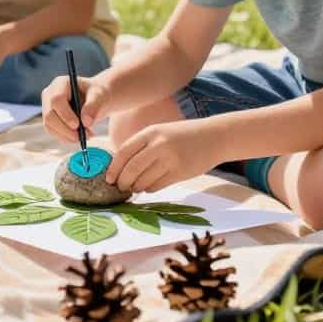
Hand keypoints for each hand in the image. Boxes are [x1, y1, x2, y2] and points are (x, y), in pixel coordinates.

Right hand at [41, 75, 110, 142]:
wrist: (96, 100)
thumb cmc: (98, 94)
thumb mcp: (100, 96)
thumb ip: (93, 106)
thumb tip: (85, 122)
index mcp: (60, 84)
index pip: (56, 100)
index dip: (65, 114)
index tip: (78, 125)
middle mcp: (49, 95)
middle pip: (49, 115)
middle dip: (66, 129)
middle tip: (85, 136)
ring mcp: (47, 108)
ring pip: (50, 126)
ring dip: (68, 136)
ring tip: (87, 135)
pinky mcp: (50, 120)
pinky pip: (54, 133)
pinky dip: (67, 138)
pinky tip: (80, 136)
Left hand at [105, 119, 221, 192]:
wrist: (214, 137)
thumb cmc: (183, 135)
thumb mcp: (160, 132)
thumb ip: (142, 146)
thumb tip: (121, 167)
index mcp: (150, 132)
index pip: (124, 152)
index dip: (114, 167)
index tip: (108, 178)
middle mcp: (159, 145)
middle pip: (132, 169)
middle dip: (123, 181)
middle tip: (120, 187)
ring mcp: (171, 159)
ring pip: (144, 180)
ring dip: (136, 187)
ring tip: (135, 188)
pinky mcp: (181, 173)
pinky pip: (158, 186)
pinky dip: (149, 189)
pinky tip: (149, 187)